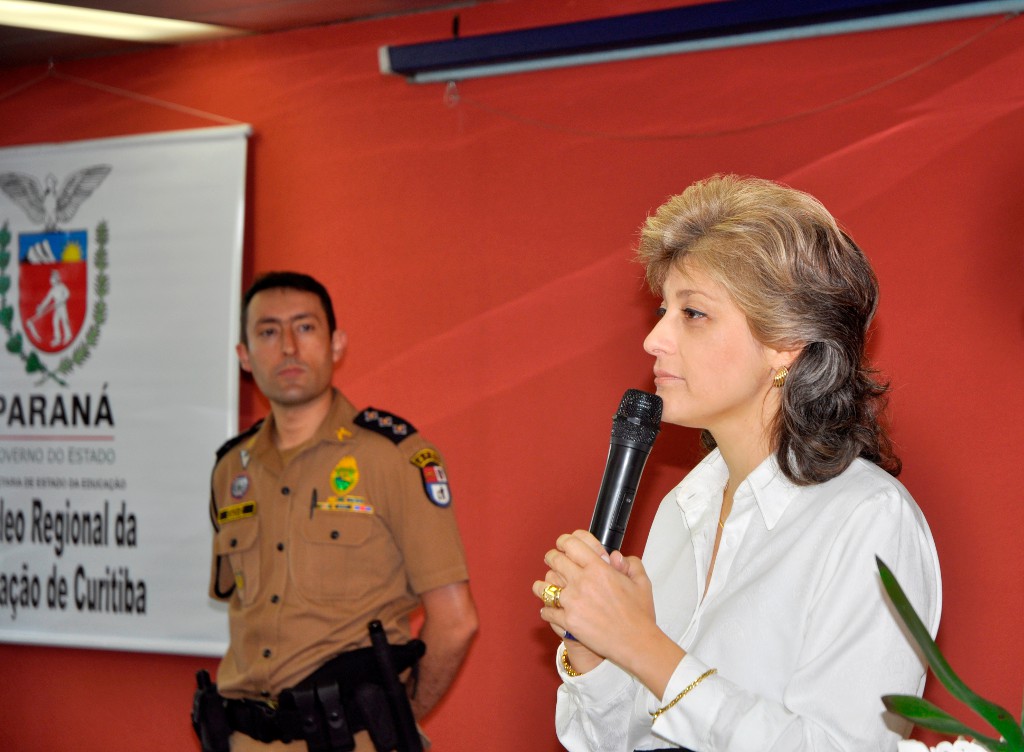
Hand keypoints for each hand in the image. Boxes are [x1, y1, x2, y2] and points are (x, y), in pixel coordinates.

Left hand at [533, 530, 659, 668]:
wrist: (636, 643)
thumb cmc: (640, 614)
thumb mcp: (642, 583)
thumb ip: (630, 564)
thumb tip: (615, 557)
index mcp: (599, 568)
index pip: (571, 544)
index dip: (564, 541)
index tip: (563, 544)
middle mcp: (582, 581)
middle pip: (554, 560)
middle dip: (552, 558)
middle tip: (553, 561)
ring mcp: (573, 602)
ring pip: (544, 586)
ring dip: (543, 585)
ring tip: (545, 587)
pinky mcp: (568, 621)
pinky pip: (547, 611)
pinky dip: (547, 610)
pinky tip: (551, 611)